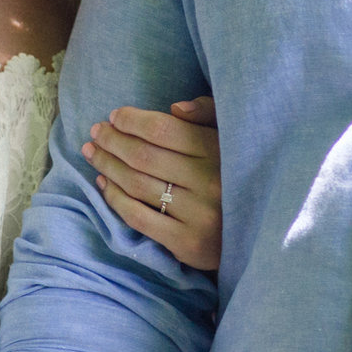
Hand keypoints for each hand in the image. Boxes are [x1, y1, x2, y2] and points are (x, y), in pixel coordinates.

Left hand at [85, 97, 221, 269]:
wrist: (259, 234)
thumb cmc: (236, 176)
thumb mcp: (231, 138)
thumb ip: (208, 115)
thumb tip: (175, 108)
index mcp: (220, 152)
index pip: (164, 130)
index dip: (133, 121)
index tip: (115, 115)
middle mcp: (210, 182)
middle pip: (144, 156)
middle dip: (113, 141)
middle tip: (96, 132)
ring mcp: (197, 215)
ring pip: (137, 184)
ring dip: (108, 165)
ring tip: (93, 153)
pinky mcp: (186, 243)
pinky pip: (138, 216)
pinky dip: (114, 197)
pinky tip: (103, 182)